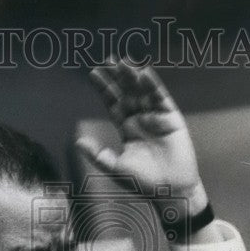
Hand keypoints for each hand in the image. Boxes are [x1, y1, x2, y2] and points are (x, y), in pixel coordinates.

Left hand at [76, 59, 208, 214]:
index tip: (94, 73)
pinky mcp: (172, 118)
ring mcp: (156, 117)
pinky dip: (153, 86)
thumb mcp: (116, 168)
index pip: (114, 103)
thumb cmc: (144, 182)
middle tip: (108, 60)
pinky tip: (144, 74)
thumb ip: (98, 155)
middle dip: (118, 77)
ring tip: (123, 63)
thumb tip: (77, 142)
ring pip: (143, 92)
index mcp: (127, 128)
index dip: (104, 88)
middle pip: (127, 93)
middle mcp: (141, 119)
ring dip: (133, 78)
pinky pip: (161, 98)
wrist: (170, 190)